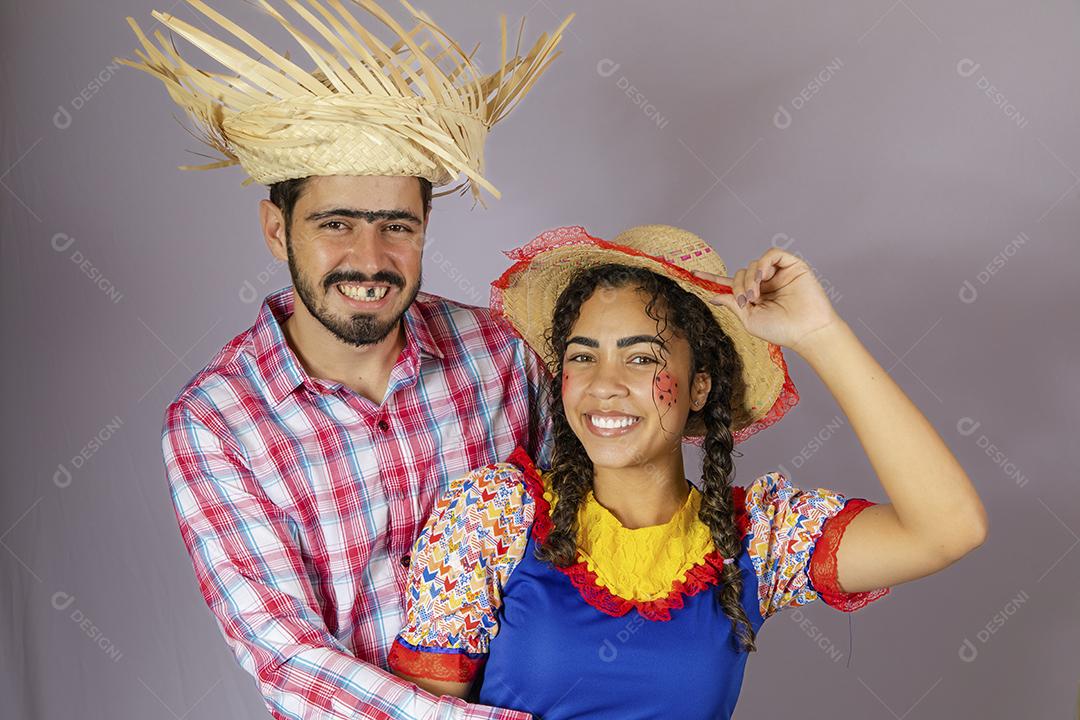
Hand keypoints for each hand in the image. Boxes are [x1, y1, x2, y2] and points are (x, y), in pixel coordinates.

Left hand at [693, 248, 841, 352]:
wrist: (806, 331)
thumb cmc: (781, 330)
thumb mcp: (749, 320)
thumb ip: (732, 304)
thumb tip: (713, 295)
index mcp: (754, 297)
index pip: (730, 284)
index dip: (712, 278)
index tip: (692, 273)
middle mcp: (765, 284)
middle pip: (739, 274)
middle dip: (737, 287)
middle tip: (745, 302)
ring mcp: (778, 274)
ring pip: (752, 266)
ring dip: (749, 280)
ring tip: (755, 296)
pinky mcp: (792, 266)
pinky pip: (771, 254)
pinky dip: (762, 264)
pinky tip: (762, 277)